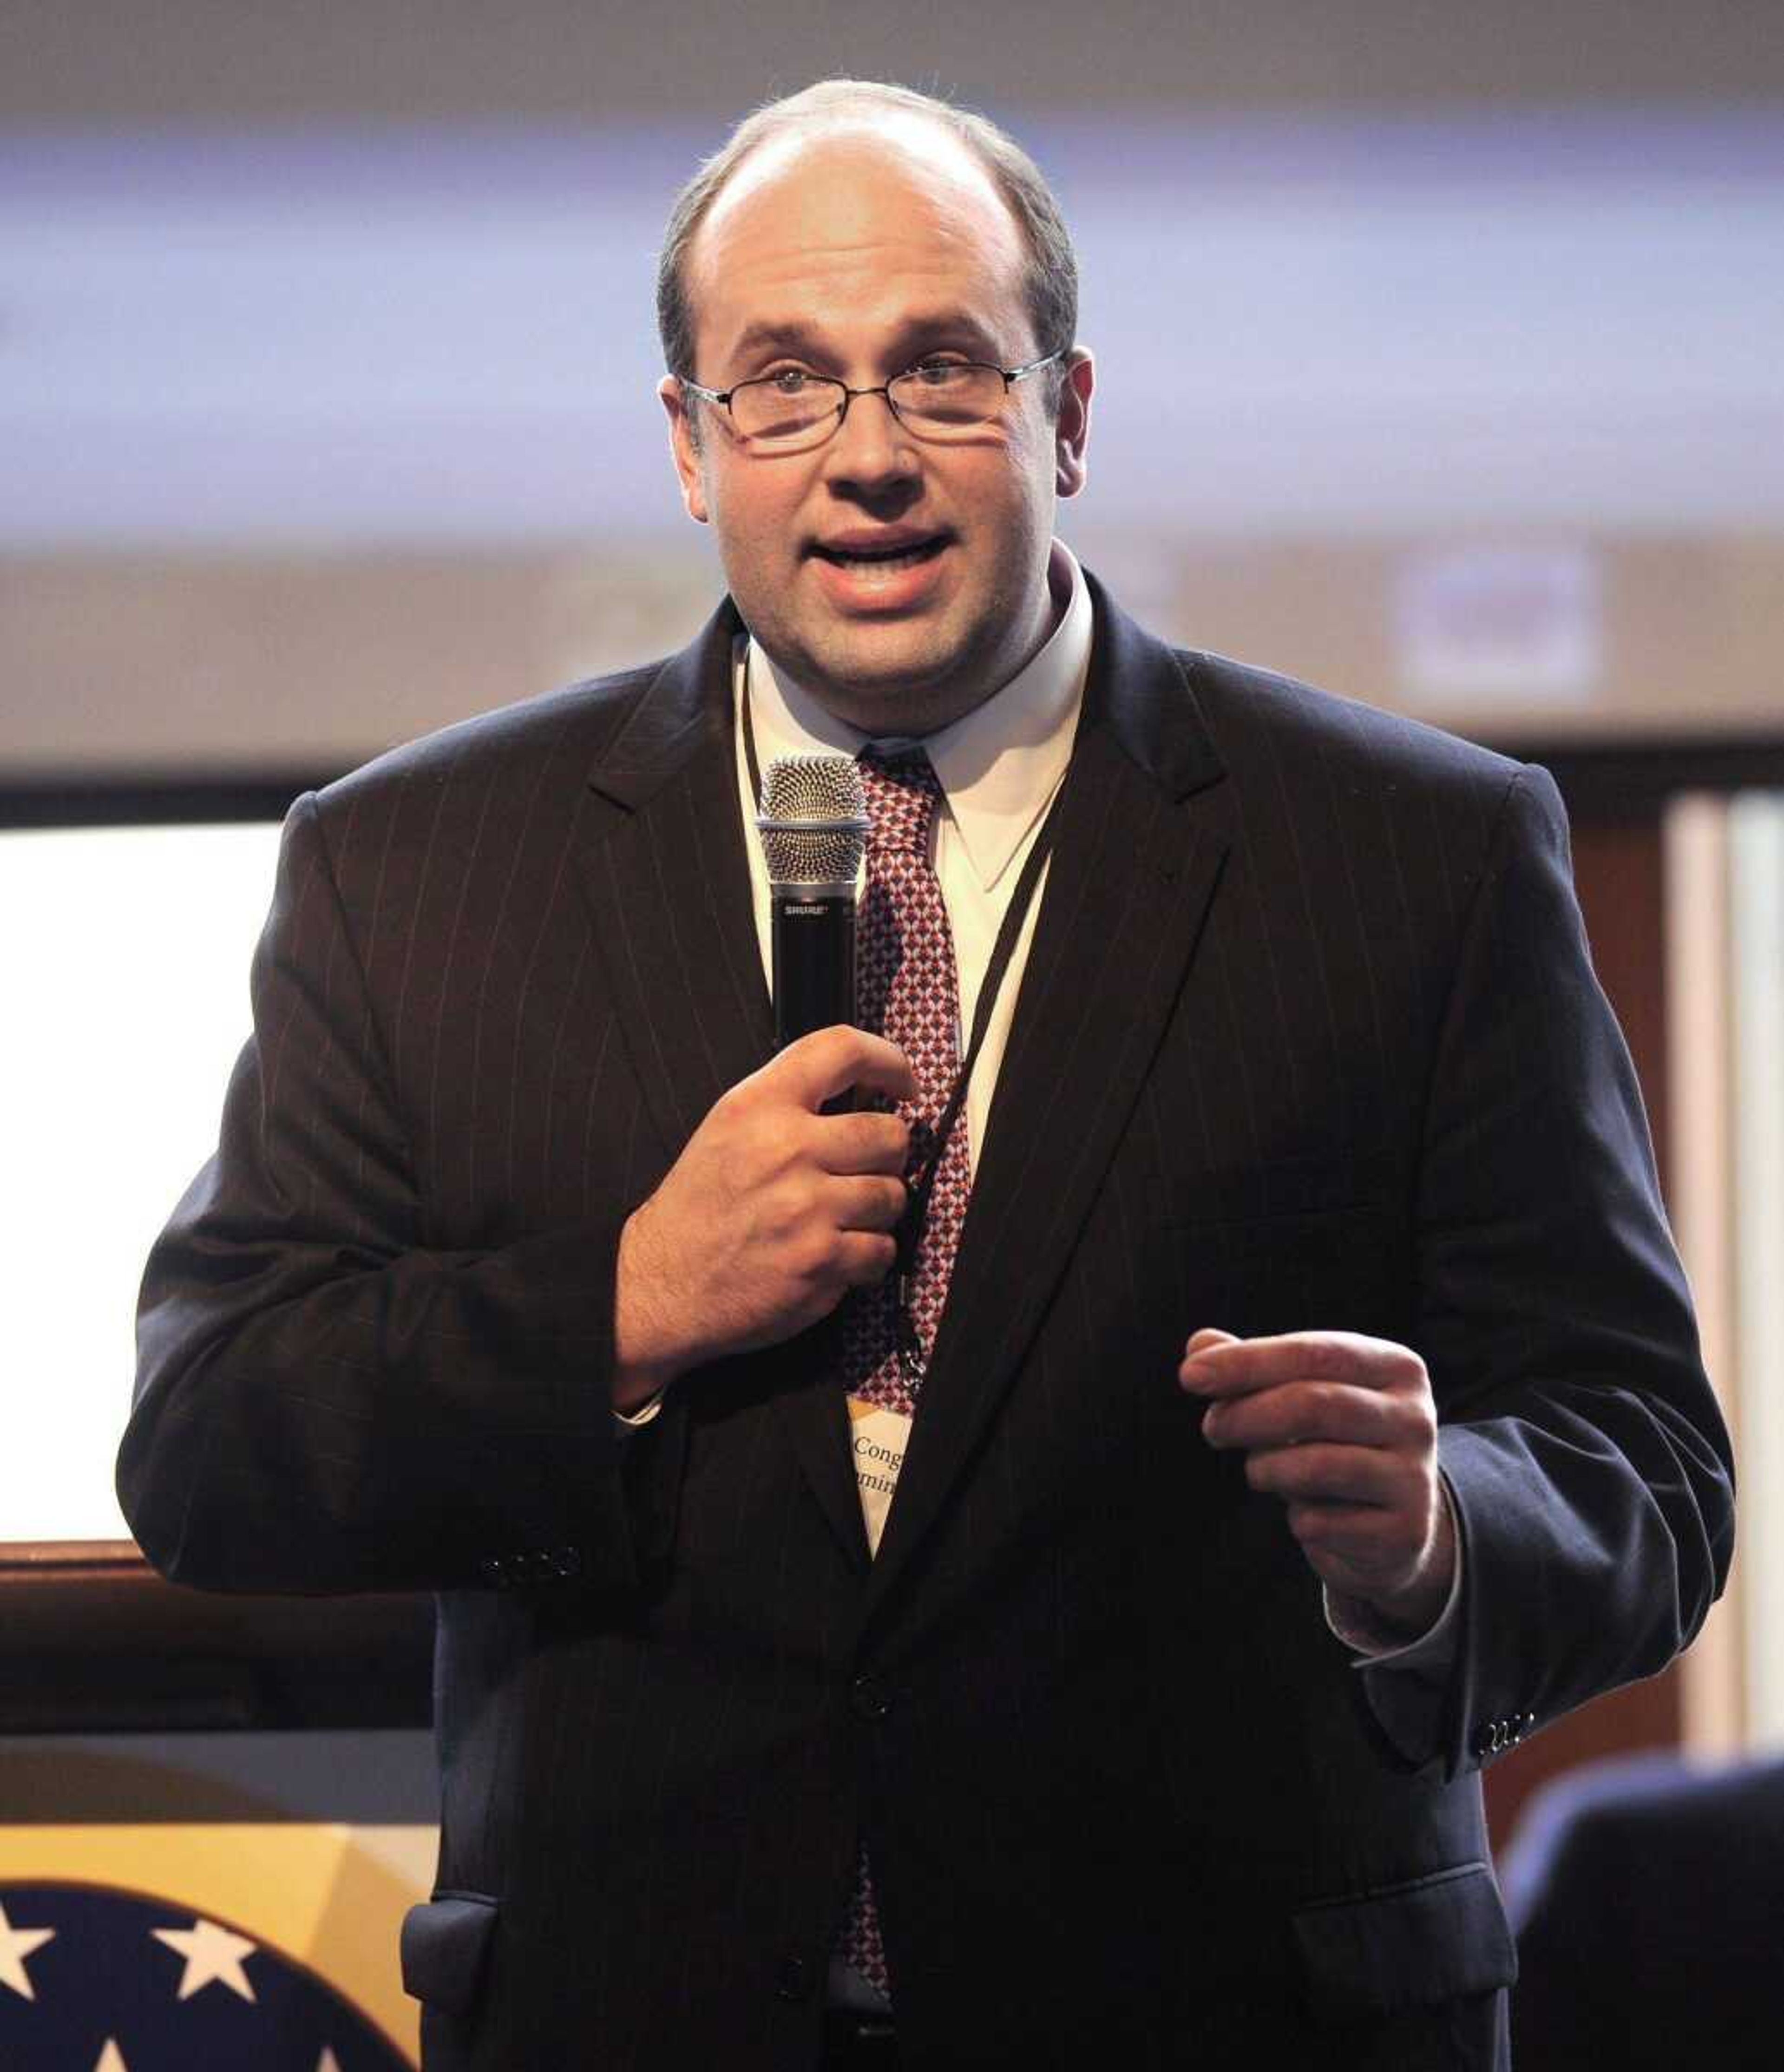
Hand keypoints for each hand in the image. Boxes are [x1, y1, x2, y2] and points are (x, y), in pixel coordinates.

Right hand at [612, 1026, 917, 1407]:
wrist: (660, 1283)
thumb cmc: (699, 1208)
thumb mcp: (728, 1129)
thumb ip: (789, 1103)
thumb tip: (868, 1093)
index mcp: (758, 1106)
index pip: (841, 1050)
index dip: (888, 1060)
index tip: (902, 1083)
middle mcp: (786, 1149)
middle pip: (890, 1134)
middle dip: (886, 1156)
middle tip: (862, 1170)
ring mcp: (806, 1208)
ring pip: (893, 1196)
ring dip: (876, 1211)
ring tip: (838, 1218)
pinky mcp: (820, 1261)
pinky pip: (882, 1249)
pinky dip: (866, 1257)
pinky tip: (831, 1255)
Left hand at [1180, 1328, 1454, 1639]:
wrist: (1393, 1529)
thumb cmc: (1335, 1445)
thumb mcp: (1300, 1396)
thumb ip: (1252, 1368)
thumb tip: (1199, 1345)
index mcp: (1395, 1367)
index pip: (1314, 1353)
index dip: (1248, 1362)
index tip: (1190, 1375)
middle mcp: (1415, 1417)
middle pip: (1315, 1404)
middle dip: (1247, 1415)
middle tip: (1213, 1428)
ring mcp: (1415, 1477)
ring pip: (1316, 1465)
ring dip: (1266, 1468)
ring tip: (1259, 1470)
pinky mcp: (1405, 1532)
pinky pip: (1321, 1522)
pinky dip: (1296, 1517)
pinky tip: (1305, 1512)